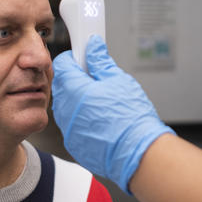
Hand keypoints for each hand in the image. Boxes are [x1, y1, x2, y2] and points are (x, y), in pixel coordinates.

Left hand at [51, 35, 174, 192]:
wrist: (138, 154)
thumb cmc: (131, 119)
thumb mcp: (118, 81)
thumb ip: (101, 61)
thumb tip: (94, 47)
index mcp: (74, 89)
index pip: (62, 64)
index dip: (74, 58)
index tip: (84, 58)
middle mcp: (65, 110)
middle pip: (62, 85)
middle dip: (75, 79)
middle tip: (96, 79)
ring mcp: (68, 129)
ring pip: (66, 106)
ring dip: (78, 100)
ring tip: (101, 102)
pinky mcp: (74, 144)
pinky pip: (72, 125)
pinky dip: (82, 120)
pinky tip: (101, 120)